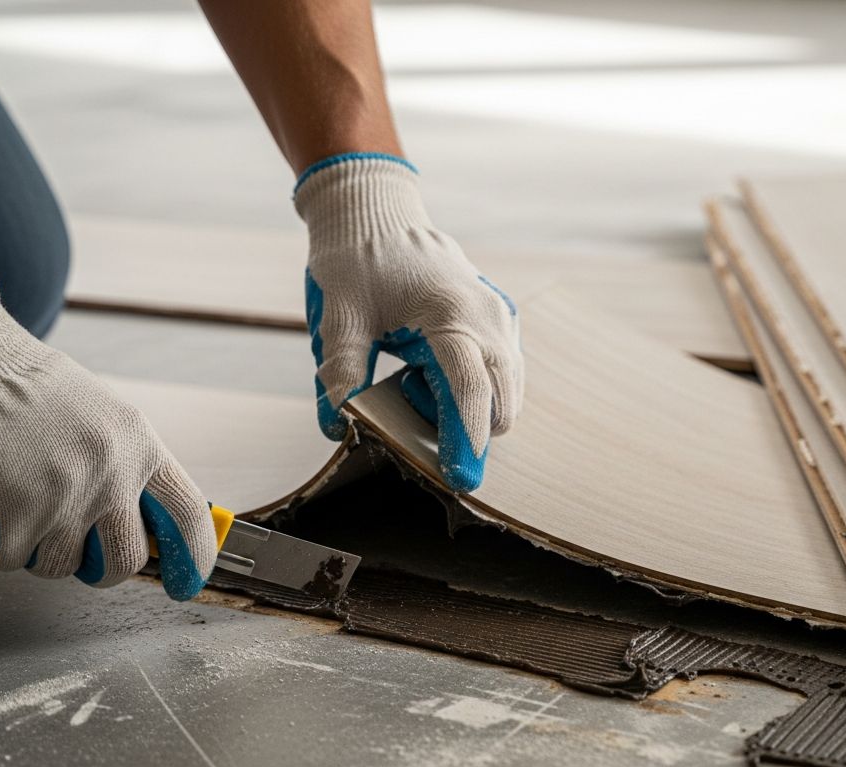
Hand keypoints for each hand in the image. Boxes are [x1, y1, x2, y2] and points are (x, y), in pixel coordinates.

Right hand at [0, 280, 216, 599]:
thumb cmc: (51, 398)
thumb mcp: (117, 424)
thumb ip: (138, 472)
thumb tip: (154, 528)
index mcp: (144, 450)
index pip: (188, 515)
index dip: (194, 557)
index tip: (185, 584)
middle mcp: (114, 475)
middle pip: (126, 560)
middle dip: (105, 572)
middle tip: (88, 562)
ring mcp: (69, 496)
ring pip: (63, 565)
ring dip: (44, 553)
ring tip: (34, 516)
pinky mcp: (21, 510)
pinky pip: (15, 558)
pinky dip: (3, 547)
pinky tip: (1, 514)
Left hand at [294, 153, 522, 491]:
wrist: (374, 208)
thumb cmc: (355, 257)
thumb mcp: (338, 316)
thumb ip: (340, 372)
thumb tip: (339, 424)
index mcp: (451, 314)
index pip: (472, 391)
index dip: (467, 441)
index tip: (458, 478)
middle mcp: (488, 317)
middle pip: (503, 400)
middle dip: (471, 431)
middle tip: (412, 416)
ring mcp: (499, 317)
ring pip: (506, 389)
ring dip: (469, 407)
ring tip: (411, 378)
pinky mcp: (498, 319)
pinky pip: (501, 371)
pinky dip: (472, 387)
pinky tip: (425, 369)